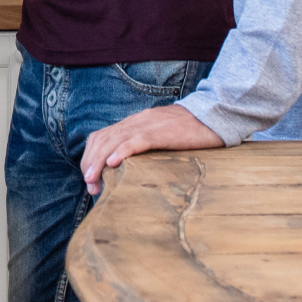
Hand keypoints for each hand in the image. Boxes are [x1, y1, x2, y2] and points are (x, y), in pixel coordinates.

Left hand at [81, 104, 223, 195]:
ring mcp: (146, 125)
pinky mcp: (160, 132)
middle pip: (102, 139)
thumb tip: (127, 169)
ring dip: (98, 161)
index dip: (90, 157)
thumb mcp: (158, 137)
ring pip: (113, 140)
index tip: (90, 180)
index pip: (101, 136)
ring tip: (93, 181)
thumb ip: (142, 146)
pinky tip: (112, 163)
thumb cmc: (187, 131)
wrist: (211, 115)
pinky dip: (121, 151)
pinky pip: (136, 140)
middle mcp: (135, 122)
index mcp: (132, 124)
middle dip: (90, 163)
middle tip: (90, 186)